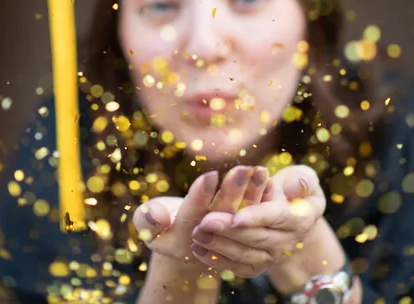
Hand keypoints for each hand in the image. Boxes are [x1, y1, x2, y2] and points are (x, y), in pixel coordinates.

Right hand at [132, 165, 269, 264]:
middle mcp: (208, 242)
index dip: (200, 197)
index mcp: (181, 241)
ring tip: (259, 170)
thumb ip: (147, 219)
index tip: (210, 176)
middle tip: (243, 170)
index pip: (192, 217)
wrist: (184, 243)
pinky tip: (267, 179)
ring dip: (252, 194)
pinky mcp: (242, 233)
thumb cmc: (160, 225)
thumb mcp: (146, 224)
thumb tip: (156, 214)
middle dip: (233, 192)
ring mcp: (227, 240)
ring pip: (242, 216)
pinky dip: (262, 199)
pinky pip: (255, 217)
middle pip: (222, 216)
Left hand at [190, 165, 326, 277]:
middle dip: (229, 231)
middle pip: (257, 238)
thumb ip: (301, 180)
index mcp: (300, 219)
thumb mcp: (302, 176)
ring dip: (219, 245)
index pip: (277, 218)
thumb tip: (297, 187)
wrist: (289, 209)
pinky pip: (236, 267)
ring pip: (244, 255)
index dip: (257, 217)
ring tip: (197, 233)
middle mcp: (287, 242)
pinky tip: (198, 249)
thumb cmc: (293, 185)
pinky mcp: (256, 265)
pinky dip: (216, 260)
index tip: (236, 217)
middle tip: (205, 222)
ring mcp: (271, 257)